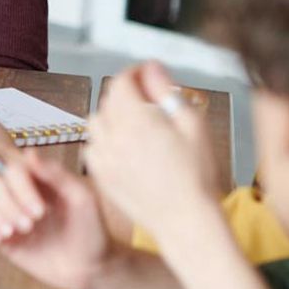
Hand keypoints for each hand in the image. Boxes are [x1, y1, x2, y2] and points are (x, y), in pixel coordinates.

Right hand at [0, 152, 113, 288]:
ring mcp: (9, 215)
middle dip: (8, 205)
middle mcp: (20, 194)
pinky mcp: (1, 237)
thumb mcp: (81, 199)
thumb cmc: (91, 231)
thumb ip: (56, 174)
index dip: (20, 188)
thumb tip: (29, 152)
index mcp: (38, 180)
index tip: (41, 211)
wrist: (90, 269)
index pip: (12, 170)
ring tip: (13, 233)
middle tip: (30, 225)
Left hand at [85, 62, 222, 247]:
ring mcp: (103, 157)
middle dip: (126, 92)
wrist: (185, 220)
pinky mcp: (100, 175)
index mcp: (137, 120)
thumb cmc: (196, 174)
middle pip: (108, 99)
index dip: (134, 73)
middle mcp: (113, 136)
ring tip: (136, 122)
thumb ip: (168, 91)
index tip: (146, 74)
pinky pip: (92, 146)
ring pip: (96, 121)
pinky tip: (123, 146)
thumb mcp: (192, 124)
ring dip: (112, 114)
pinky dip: (103, 140)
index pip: (121, 81)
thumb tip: (151, 68)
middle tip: (148, 98)